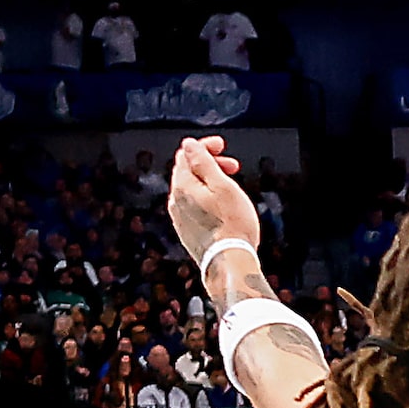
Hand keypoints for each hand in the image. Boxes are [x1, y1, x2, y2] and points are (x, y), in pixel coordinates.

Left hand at [167, 136, 257, 270]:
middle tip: (233, 167)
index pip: (186, 154)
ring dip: (208, 182)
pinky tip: (221, 207)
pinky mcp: (186, 231)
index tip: (222, 146)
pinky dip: (205, 198)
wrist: (230, 262)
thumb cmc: (233, 225)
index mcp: (183, 186)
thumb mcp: (223, 187)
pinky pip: (192, 206)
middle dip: (208, 163)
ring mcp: (179, 217)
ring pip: (190, 189)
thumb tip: (189, 145)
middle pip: (187, 171)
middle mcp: (175, 200)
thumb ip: (204, 163)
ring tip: (230, 188)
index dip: (204, 146)